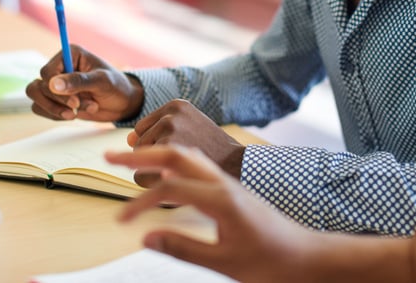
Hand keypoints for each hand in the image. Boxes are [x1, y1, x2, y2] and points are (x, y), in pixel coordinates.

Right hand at [25, 44, 143, 121]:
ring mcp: (55, 83)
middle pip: (39, 85)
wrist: (122, 103)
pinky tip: (74, 115)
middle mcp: (59, 66)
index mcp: (70, 54)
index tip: (74, 102)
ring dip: (55, 109)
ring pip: (35, 96)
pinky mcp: (54, 98)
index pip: (47, 72)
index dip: (56, 89)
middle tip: (78, 108)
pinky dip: (55, 115)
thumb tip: (53, 85)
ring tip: (76, 114)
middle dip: (58, 102)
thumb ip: (78, 81)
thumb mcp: (102, 82)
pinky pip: (40, 108)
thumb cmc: (116, 86)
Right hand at [105, 145, 318, 282]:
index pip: (170, 189)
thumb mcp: (225, 264)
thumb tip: (146, 238)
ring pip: (188, 155)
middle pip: (176, 156)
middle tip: (108, 156)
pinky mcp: (231, 189)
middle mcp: (225, 183)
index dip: (140, 202)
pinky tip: (163, 170)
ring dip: (157, 152)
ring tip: (130, 155)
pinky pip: (198, 164)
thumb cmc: (271, 262)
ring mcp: (229, 183)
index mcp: (222, 199)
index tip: (119, 220)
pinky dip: (174, 161)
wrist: (306, 256)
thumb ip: (184, 249)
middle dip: (141, 154)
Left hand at [128, 99, 244, 184]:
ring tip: (183, 170)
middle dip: (155, 160)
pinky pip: (141, 176)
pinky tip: (178, 180)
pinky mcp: (169, 152)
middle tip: (184, 163)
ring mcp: (170, 131)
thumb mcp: (191, 130)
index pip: (143, 130)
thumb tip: (128, 139)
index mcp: (175, 105)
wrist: (240, 167)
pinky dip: (155, 186)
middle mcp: (171, 114)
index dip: (159, 147)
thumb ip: (158, 131)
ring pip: (138, 162)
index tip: (182, 150)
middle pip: (138, 145)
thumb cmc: (214, 152)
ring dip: (155, 173)